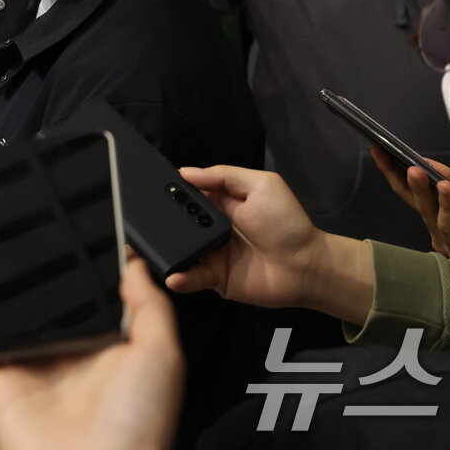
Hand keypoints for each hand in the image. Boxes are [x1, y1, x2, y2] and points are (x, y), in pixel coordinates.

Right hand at [0, 252, 183, 449]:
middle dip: (5, 265)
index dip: (54, 260)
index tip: (43, 225)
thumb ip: (147, 302)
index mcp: (97, 342)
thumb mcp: (160, 351)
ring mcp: (22, 367)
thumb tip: (133, 260)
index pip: (70, 291)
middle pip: (22, 298)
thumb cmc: (138, 422)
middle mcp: (57, 351)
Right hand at [165, 165, 373, 325]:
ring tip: (149, 249)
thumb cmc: (286, 223)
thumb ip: (223, 175)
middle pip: (178, 222)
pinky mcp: (214, 278)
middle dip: (161, 221)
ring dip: (166, 250)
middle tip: (144, 220)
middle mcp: (212, 228)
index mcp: (221, 202)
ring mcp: (211, 254)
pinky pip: (191, 277)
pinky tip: (173, 275)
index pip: (189, 194)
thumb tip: (184, 171)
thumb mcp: (260, 185)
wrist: (305, 267)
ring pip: (180, 250)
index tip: (149, 188)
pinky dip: (180, 278)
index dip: (171, 191)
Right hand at [371, 146, 449, 268]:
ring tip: (444, 186)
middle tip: (412, 170)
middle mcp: (441, 235)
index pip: (409, 195)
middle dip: (417, 189)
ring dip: (445, 205)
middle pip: (425, 211)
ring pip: (447, 226)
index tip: (379, 151)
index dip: (393, 174)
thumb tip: (427, 161)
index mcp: (435, 219)